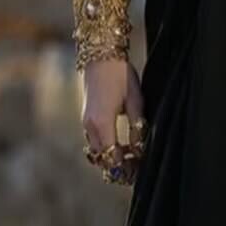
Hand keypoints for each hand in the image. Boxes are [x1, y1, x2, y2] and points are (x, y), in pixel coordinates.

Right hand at [82, 58, 147, 183]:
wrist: (100, 56)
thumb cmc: (121, 75)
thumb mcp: (135, 101)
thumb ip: (137, 127)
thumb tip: (140, 148)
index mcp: (103, 123)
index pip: (112, 157)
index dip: (125, 167)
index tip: (139, 170)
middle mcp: (90, 126)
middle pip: (102, 159)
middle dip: (118, 167)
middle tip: (135, 168)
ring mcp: (86, 122)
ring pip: (97, 152)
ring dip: (111, 158)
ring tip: (130, 158)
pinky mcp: (86, 118)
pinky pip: (94, 141)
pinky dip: (106, 148)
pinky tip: (120, 145)